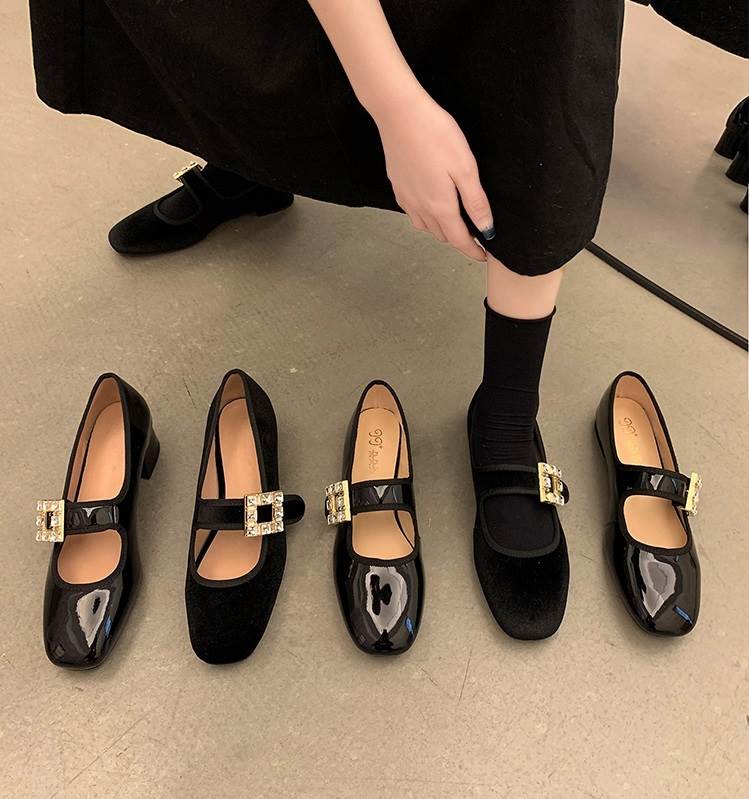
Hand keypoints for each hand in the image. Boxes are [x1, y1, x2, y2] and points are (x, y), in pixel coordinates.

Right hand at [374, 91, 493, 261]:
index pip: (459, 240)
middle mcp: (421, 208)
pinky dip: (425, 218)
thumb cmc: (436, 135)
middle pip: (442, 236)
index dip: (473, 251)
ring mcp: (406, 198)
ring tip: (455, 223)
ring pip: (426, 227)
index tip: (484, 256)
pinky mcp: (397, 186)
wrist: (400, 114)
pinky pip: (412, 213)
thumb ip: (475, 202)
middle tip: (475, 236)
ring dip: (441, 230)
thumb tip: (486, 229)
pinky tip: (430, 206)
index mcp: (440, 206)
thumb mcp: (465, 168)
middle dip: (459, 240)